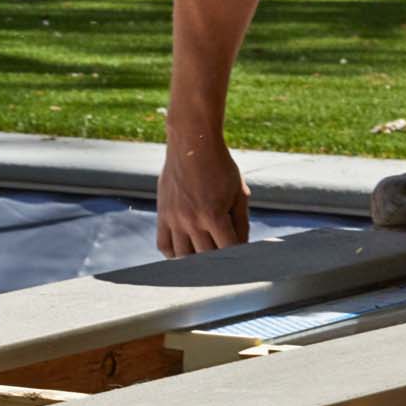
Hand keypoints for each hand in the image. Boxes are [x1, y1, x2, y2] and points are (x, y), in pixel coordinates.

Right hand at [157, 134, 250, 257]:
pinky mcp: (163, 214)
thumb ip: (241, 222)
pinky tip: (184, 253)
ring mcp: (174, 218)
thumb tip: (242, 246)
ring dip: (196, 261)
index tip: (242, 261)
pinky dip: (174, 254)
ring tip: (206, 259)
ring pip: (183, 256)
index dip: (238, 258)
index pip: (228, 250)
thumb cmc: (220, 167)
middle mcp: (191, 220)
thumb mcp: (239, 192)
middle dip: (219, 261)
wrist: (192, 144)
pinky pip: (164, 244)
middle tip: (227, 262)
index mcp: (213, 215)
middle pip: (205, 256)